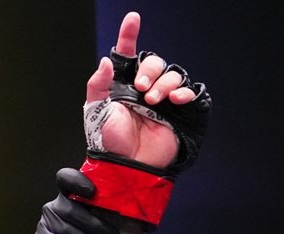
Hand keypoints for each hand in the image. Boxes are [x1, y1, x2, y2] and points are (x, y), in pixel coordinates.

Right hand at [30, 169, 119, 233]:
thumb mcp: (100, 226)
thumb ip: (113, 218)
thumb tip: (147, 225)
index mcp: (69, 196)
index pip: (66, 178)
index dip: (76, 181)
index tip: (92, 192)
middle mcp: (54, 206)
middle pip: (71, 210)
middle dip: (96, 226)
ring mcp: (44, 223)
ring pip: (66, 229)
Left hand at [82, 12, 199, 173]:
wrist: (128, 164)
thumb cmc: (109, 141)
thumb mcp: (96, 111)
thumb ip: (98, 84)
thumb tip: (106, 60)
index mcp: (123, 84)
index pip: (127, 53)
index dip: (129, 35)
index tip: (133, 18)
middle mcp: (143, 88)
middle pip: (154, 61)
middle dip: (150, 70)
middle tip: (142, 89)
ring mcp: (161, 99)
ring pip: (172, 74)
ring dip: (164, 83)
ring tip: (154, 102)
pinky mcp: (177, 112)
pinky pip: (188, 91)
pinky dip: (183, 92)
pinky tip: (175, 101)